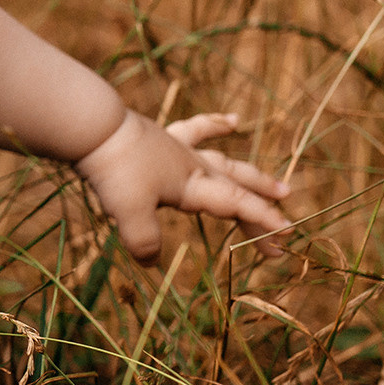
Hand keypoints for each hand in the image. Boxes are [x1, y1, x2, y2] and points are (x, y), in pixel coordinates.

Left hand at [76, 110, 291, 259]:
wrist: (95, 127)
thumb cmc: (115, 170)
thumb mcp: (129, 213)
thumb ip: (144, 240)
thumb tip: (151, 263)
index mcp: (193, 187)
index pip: (236, 206)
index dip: (262, 222)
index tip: (283, 240)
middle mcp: (193, 167)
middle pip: (237, 187)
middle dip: (263, 206)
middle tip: (288, 219)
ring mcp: (179, 149)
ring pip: (226, 162)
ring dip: (251, 175)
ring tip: (279, 184)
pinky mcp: (161, 135)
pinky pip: (196, 129)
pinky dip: (215, 125)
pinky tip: (233, 121)